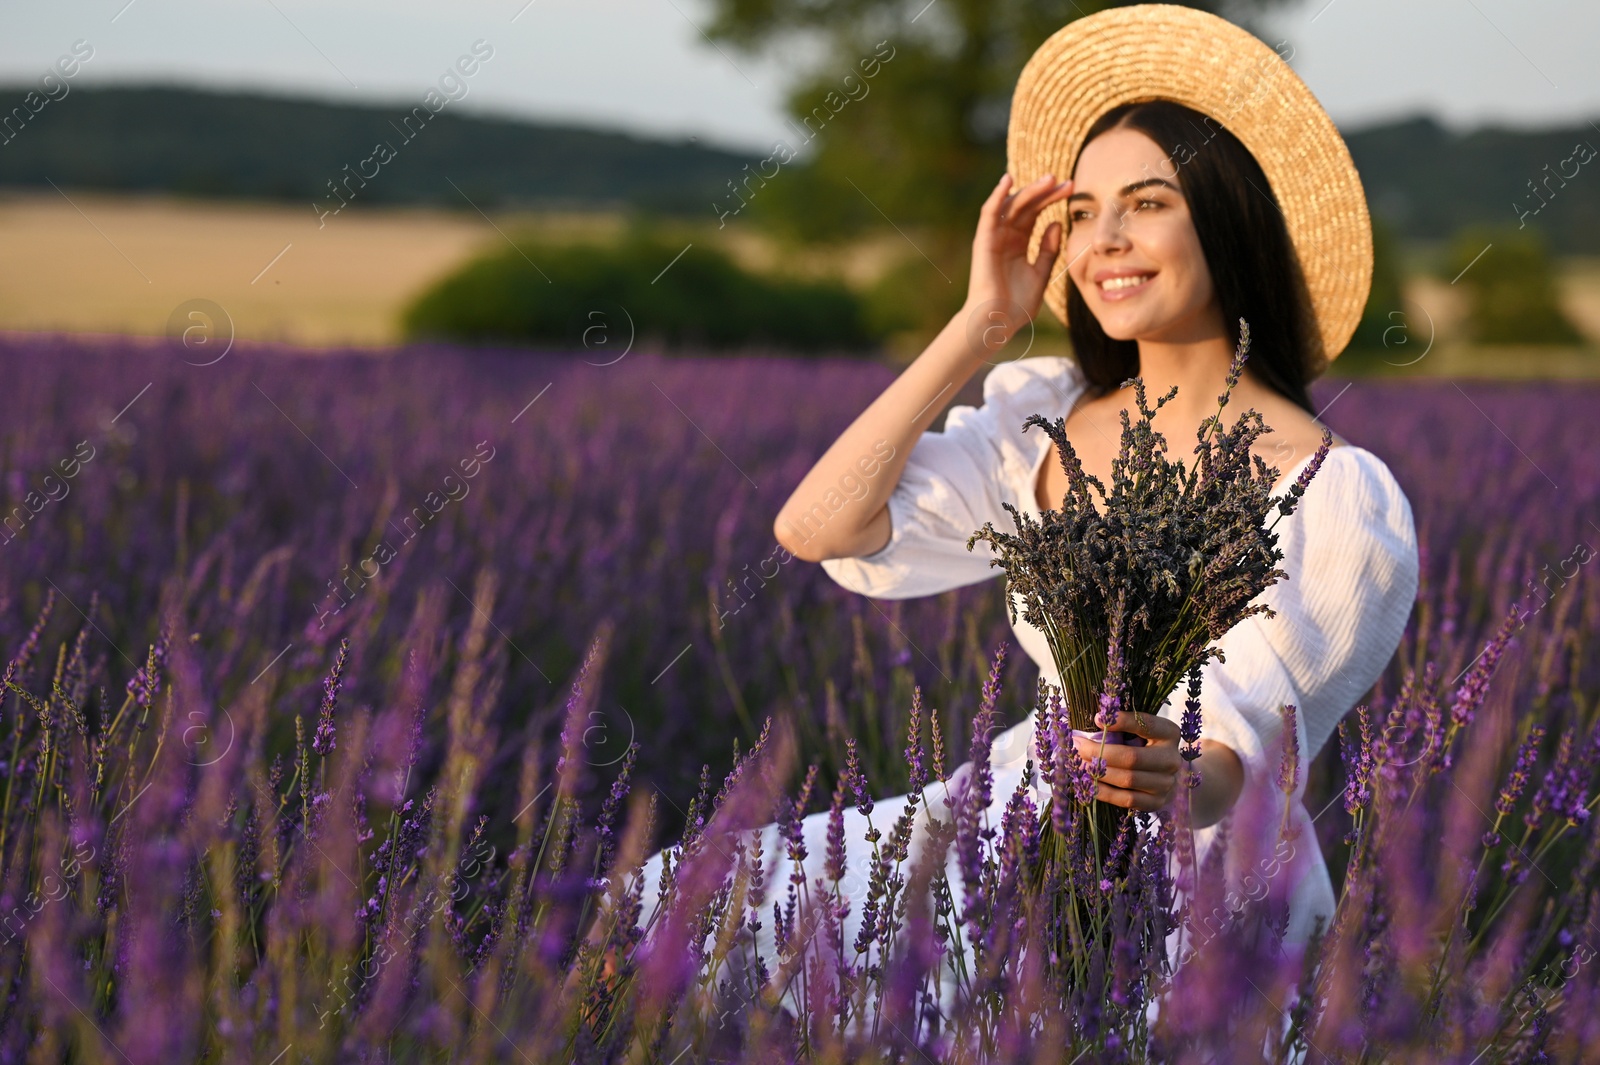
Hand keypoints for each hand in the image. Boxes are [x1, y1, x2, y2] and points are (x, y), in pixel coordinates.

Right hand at [963, 172, 1073, 348]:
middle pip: (1027, 205)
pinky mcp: (984, 241)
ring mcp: (994, 237)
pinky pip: (989, 214)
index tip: (1072, 188)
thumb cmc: (1016, 305)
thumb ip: (1048, 250)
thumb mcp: (1040, 275)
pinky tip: (1008, 180)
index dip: (1052, 199)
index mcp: (1018, 244)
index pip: (1036, 213)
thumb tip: (1056, 224)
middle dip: (1046, 192)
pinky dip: (996, 196)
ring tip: (1050, 179)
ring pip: (1012, 205)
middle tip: (1068, 181)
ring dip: (1029, 190)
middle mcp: (1005, 237)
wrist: (997, 322)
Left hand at [1072, 708, 1184, 812]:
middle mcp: (1171, 759)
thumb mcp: (1139, 730)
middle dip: (1100, 753)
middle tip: (1079, 747)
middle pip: (1132, 757)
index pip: (1147, 724)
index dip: (1122, 721)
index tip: (1096, 718)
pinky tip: (1089, 784)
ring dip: (1099, 773)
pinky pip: (1127, 799)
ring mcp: (1166, 783)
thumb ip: (1122, 726)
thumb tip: (1096, 721)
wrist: (1162, 774)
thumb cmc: (1143, 745)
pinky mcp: (1157, 802)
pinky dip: (1105, 792)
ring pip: (1127, 780)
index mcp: (1169, 733)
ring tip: (1080, 765)